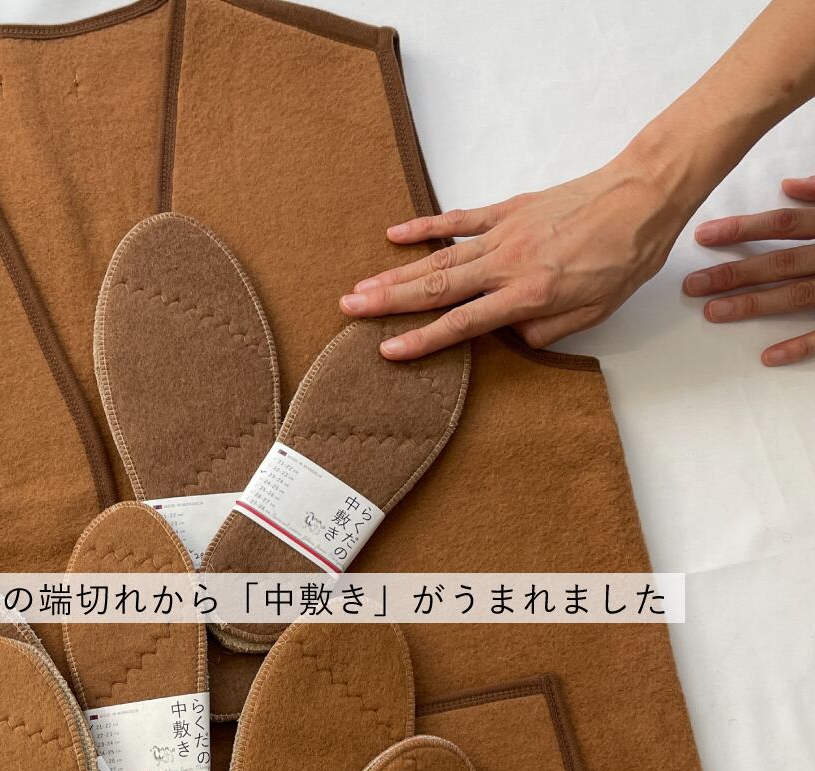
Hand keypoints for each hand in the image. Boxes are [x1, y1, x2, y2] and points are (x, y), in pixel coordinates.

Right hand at [339, 151, 687, 359]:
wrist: (644, 196)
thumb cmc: (624, 257)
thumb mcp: (594, 312)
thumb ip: (546, 331)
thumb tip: (511, 338)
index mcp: (526, 296)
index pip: (462, 324)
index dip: (422, 341)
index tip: (388, 351)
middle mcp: (506, 266)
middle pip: (436, 288)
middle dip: (389, 301)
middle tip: (350, 309)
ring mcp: (504, 235)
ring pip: (439, 259)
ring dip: (396, 273)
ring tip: (361, 285)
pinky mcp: (509, 210)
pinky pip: (459, 220)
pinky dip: (425, 226)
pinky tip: (396, 234)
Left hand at [683, 176, 814, 365]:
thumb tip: (790, 186)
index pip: (783, 223)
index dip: (742, 229)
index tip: (702, 236)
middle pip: (780, 261)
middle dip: (732, 273)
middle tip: (691, 285)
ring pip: (797, 295)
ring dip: (754, 305)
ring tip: (714, 313)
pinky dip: (800, 345)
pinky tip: (769, 356)